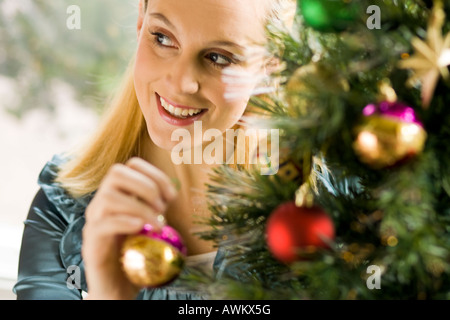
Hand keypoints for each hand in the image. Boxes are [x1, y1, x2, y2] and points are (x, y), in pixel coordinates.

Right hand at [82, 157, 177, 299]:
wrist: (117, 288)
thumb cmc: (136, 254)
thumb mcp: (150, 225)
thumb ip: (156, 207)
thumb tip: (173, 191)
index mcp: (118, 195)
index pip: (131, 164)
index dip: (155, 174)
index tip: (172, 196)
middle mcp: (102, 204)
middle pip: (116, 172)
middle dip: (146, 186)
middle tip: (163, 208)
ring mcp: (93, 223)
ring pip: (108, 197)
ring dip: (139, 206)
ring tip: (157, 223)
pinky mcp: (91, 244)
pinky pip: (101, 225)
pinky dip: (124, 222)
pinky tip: (141, 229)